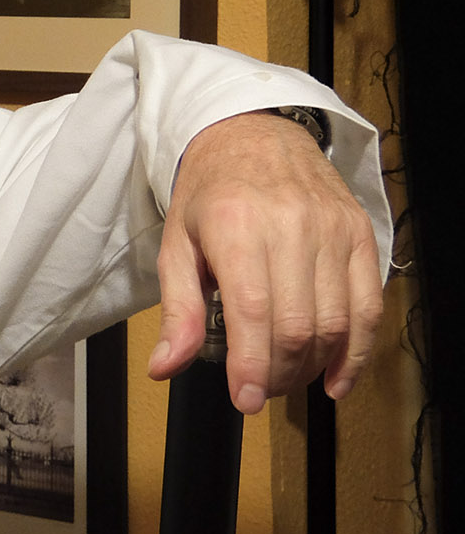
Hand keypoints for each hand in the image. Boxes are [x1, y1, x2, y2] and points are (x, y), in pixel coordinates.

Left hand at [146, 110, 383, 412]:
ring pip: (335, 321)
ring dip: (313, 366)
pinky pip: (369, 305)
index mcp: (236, 226)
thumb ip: (177, 310)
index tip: (244, 401)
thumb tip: (164, 368)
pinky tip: (336, 377)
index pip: (254, 312)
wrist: (253, 132)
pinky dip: (357, 351)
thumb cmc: (209, 193)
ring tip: (285, 378)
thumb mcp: (177, 245)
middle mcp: (290, 225)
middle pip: (298, 325)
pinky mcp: (361, 233)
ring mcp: (333, 229)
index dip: (253, 366)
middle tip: (258, 389)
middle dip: (278, 372)